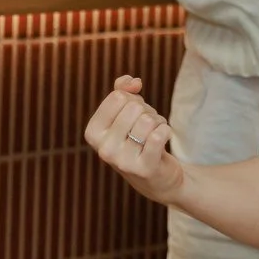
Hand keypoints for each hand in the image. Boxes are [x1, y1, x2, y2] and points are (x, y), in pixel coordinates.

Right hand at [85, 75, 184, 203]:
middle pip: (134, 107)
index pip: (118, 97)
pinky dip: (166, 131)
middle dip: (147, 112)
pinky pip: (159, 134)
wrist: (156, 176)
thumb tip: (133, 82)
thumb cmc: (138, 138)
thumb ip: (123, 90)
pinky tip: (162, 141)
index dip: (133, 100)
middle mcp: (103, 149)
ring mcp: (122, 160)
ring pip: (148, 120)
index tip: (134, 115)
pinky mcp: (144, 168)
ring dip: (157, 122)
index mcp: (93, 133)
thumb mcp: (125, 112)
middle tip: (146, 127)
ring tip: (153, 134)